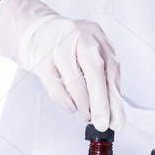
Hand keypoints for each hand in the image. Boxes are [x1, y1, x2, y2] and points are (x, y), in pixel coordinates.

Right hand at [0, 0, 124, 130]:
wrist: (36, 31)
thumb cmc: (68, 46)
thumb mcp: (91, 54)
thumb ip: (104, 77)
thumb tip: (114, 112)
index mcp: (97, 36)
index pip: (111, 68)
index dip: (115, 97)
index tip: (117, 120)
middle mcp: (79, 38)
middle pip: (94, 72)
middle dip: (101, 103)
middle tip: (102, 123)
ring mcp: (58, 47)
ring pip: (74, 81)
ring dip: (82, 105)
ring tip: (87, 115)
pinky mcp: (41, 59)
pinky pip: (55, 86)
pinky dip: (65, 101)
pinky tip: (72, 106)